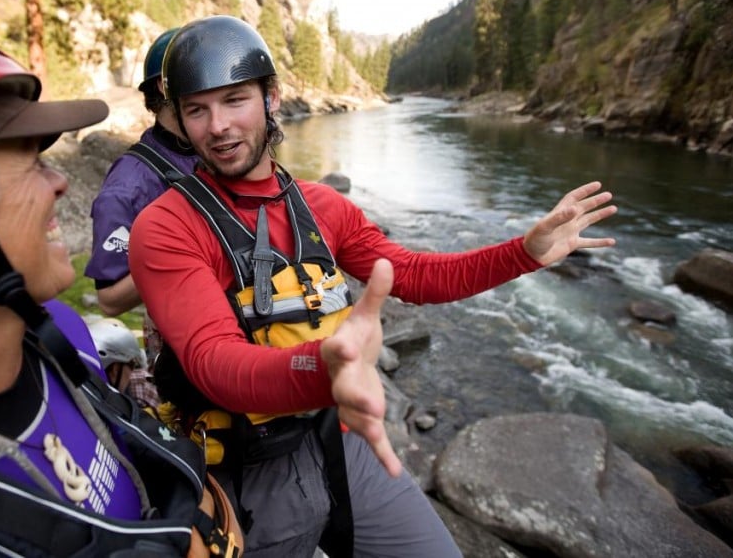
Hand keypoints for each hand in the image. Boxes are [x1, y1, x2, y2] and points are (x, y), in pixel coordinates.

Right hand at [320, 258, 402, 477]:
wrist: (341, 368)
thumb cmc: (355, 338)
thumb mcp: (364, 315)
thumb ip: (376, 293)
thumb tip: (386, 259)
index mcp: (342, 351)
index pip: (337, 349)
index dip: (341, 350)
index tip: (346, 348)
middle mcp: (342, 379)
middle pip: (345, 390)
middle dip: (356, 398)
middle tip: (372, 406)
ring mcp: (352, 402)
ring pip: (355, 417)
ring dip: (367, 427)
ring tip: (380, 434)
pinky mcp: (365, 419)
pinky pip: (372, 440)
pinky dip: (383, 456)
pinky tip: (396, 472)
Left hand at [523, 181, 616, 265]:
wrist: (531, 256)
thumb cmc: (535, 239)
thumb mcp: (545, 227)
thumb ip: (560, 218)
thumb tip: (576, 209)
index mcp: (559, 213)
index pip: (574, 198)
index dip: (585, 190)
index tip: (597, 185)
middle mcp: (567, 220)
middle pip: (584, 207)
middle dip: (596, 201)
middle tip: (609, 195)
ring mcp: (570, 232)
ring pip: (589, 220)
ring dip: (601, 215)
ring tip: (614, 208)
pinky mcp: (573, 244)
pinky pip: (590, 242)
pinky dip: (600, 242)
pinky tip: (612, 242)